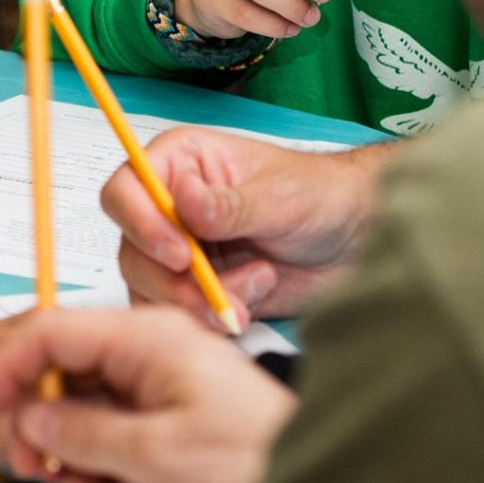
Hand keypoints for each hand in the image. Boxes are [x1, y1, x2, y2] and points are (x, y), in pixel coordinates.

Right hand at [0, 307, 294, 482]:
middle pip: (65, 374)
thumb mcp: (155, 453)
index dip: (7, 374)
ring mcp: (168, 385)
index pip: (51, 332)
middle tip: (40, 471)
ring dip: (73, 457)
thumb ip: (81, 431)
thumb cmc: (260, 464)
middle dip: (43, 427)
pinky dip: (102, 468)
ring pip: (86, 411)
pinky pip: (115, 434)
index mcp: (150, 337)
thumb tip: (31, 421)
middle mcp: (156, 351)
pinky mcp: (178, 418)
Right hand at [102, 130, 387, 324]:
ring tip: (250, 297)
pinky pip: (177, 314)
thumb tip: (185, 199)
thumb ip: (231, 204)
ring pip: (150, 288)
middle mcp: (171, 207)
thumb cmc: (322, 197)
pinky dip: (209, 318)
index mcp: (181, 163)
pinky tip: (250, 305)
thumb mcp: (282, 197)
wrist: (357, 241)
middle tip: (216, 294)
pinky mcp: (196, 290)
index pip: (126, 189)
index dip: (140, 222)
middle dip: (173, 280)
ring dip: (196, 303)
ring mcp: (181, 252)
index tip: (179, 253)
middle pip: (133, 249)